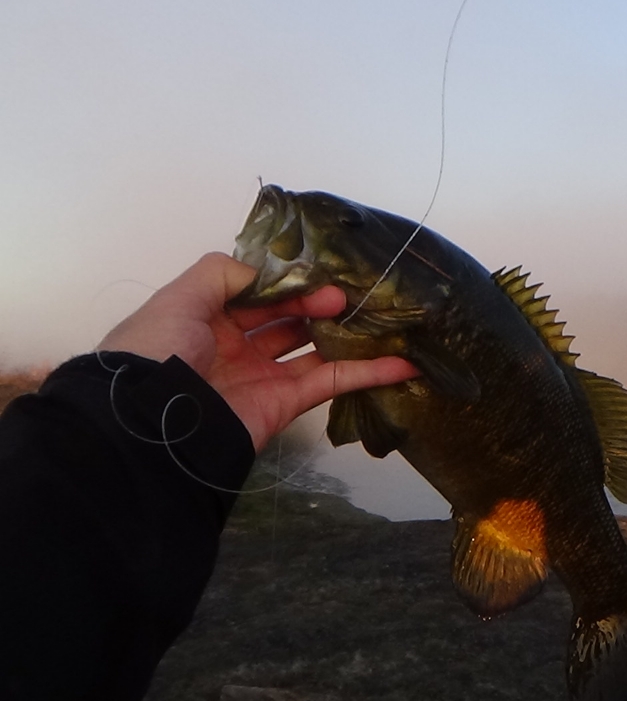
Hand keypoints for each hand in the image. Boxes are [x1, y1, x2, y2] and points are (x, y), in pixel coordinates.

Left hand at [97, 252, 419, 450]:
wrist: (152, 426)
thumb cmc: (159, 353)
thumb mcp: (179, 298)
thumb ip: (225, 274)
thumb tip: (272, 276)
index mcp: (206, 320)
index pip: (258, 294)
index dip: (289, 284)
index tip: (320, 275)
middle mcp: (235, 347)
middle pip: (289, 318)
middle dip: (320, 304)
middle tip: (349, 297)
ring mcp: (263, 377)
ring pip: (316, 349)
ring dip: (347, 335)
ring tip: (381, 319)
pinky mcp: (287, 404)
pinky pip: (332, 383)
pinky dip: (368, 373)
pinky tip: (401, 363)